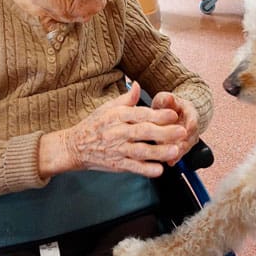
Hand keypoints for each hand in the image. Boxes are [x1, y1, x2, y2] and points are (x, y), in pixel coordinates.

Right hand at [39, 81, 187, 178]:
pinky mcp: (117, 165)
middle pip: (143, 132)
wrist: (74, 147)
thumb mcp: (107, 108)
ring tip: (175, 151)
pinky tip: (159, 170)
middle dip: (164, 132)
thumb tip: (138, 85)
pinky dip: (146, 170)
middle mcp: (118, 132)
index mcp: (117, 116)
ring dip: (158, 152)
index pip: (140, 114)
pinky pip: (133, 167)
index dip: (157, 114)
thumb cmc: (94, 125)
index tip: (173, 114)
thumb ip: (126, 99)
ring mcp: (117, 150)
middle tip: (181, 132)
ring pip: (140, 151)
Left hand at [151, 91, 198, 162]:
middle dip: (183, 144)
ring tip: (171, 158)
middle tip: (175, 148)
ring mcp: (189, 138)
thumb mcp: (165, 99)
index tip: (185, 130)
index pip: (193, 121)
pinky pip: (181, 153)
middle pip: (191, 137)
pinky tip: (170, 162)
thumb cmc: (168, 106)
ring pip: (187, 147)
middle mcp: (192, 127)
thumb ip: (167, 99)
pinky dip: (176, 158)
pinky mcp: (183, 147)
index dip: (190, 126)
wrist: (172, 113)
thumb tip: (169, 98)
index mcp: (190, 113)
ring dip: (179, 153)